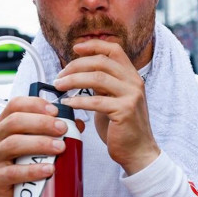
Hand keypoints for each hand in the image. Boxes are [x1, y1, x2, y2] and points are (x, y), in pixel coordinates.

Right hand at [0, 96, 65, 196]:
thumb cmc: (17, 168)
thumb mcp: (31, 148)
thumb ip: (50, 134)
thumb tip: (77, 124)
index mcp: (2, 125)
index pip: (15, 105)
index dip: (35, 104)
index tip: (56, 111)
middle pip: (15, 122)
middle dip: (42, 123)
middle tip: (62, 128)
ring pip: (13, 144)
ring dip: (40, 143)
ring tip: (60, 147)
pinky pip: (13, 172)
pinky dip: (33, 170)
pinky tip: (49, 169)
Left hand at [54, 39, 160, 174]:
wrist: (138, 151)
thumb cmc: (122, 127)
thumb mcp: (114, 99)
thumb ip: (103, 85)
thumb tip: (79, 73)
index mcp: (132, 76)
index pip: (113, 50)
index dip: (93, 45)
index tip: (75, 48)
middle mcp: (134, 82)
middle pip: (101, 62)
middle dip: (76, 66)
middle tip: (60, 76)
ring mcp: (131, 96)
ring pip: (97, 78)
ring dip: (73, 80)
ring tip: (59, 86)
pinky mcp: (124, 111)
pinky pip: (96, 101)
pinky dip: (78, 101)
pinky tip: (67, 104)